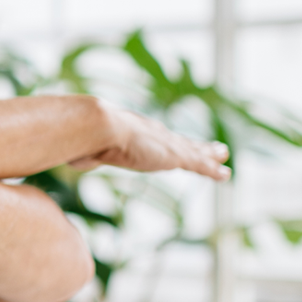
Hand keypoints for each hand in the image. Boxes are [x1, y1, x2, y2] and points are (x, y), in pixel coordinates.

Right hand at [70, 105, 230, 179]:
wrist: (97, 127)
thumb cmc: (86, 137)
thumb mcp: (87, 149)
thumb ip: (87, 155)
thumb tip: (76, 159)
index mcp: (134, 131)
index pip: (156, 138)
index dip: (167, 142)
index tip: (176, 144)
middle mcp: (152, 134)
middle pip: (179, 140)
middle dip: (195, 144)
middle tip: (210, 145)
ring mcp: (165, 144)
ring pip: (194, 150)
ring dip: (209, 154)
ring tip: (224, 154)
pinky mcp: (175, 155)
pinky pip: (199, 164)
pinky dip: (212, 169)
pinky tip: (225, 174)